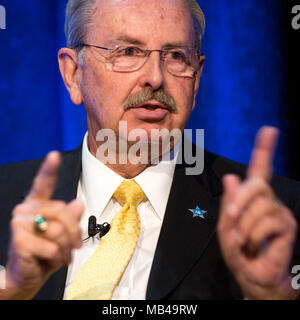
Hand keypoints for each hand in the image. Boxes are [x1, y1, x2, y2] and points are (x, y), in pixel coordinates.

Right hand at [2, 152, 83, 298]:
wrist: (28, 276)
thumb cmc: (45, 253)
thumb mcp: (64, 235)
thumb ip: (71, 219)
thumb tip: (78, 204)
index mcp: (38, 205)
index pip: (43, 184)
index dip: (49, 169)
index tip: (54, 155)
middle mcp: (26, 210)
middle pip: (62, 210)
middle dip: (74, 231)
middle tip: (75, 245)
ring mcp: (20, 224)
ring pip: (58, 228)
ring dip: (65, 246)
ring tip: (62, 254)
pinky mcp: (19, 240)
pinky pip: (51, 245)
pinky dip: (57, 256)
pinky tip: (52, 259)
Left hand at [217, 127, 297, 299]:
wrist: (251, 274)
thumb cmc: (238, 250)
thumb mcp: (226, 225)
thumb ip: (230, 202)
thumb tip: (231, 176)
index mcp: (252, 197)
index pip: (259, 169)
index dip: (264, 149)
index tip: (269, 130)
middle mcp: (268, 200)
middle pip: (257, 183)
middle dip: (240, 200)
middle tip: (233, 218)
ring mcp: (279, 212)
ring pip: (261, 205)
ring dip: (245, 225)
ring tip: (245, 238)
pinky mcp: (287, 226)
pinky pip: (267, 221)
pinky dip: (253, 234)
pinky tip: (254, 243)